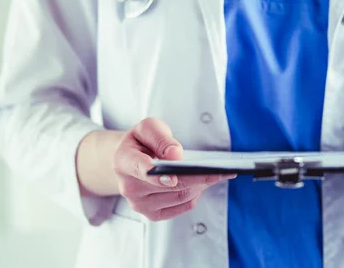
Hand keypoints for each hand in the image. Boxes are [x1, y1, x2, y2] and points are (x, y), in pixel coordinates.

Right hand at [113, 117, 234, 221]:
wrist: (131, 160)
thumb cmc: (142, 142)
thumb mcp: (148, 128)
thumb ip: (160, 137)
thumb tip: (175, 154)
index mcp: (124, 161)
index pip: (138, 168)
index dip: (156, 175)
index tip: (172, 176)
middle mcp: (129, 187)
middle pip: (171, 184)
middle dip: (197, 176)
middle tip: (219, 169)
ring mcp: (140, 204)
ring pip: (181, 195)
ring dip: (201, 184)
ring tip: (217, 172)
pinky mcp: (153, 214)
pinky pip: (183, 205)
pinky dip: (197, 193)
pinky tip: (205, 181)